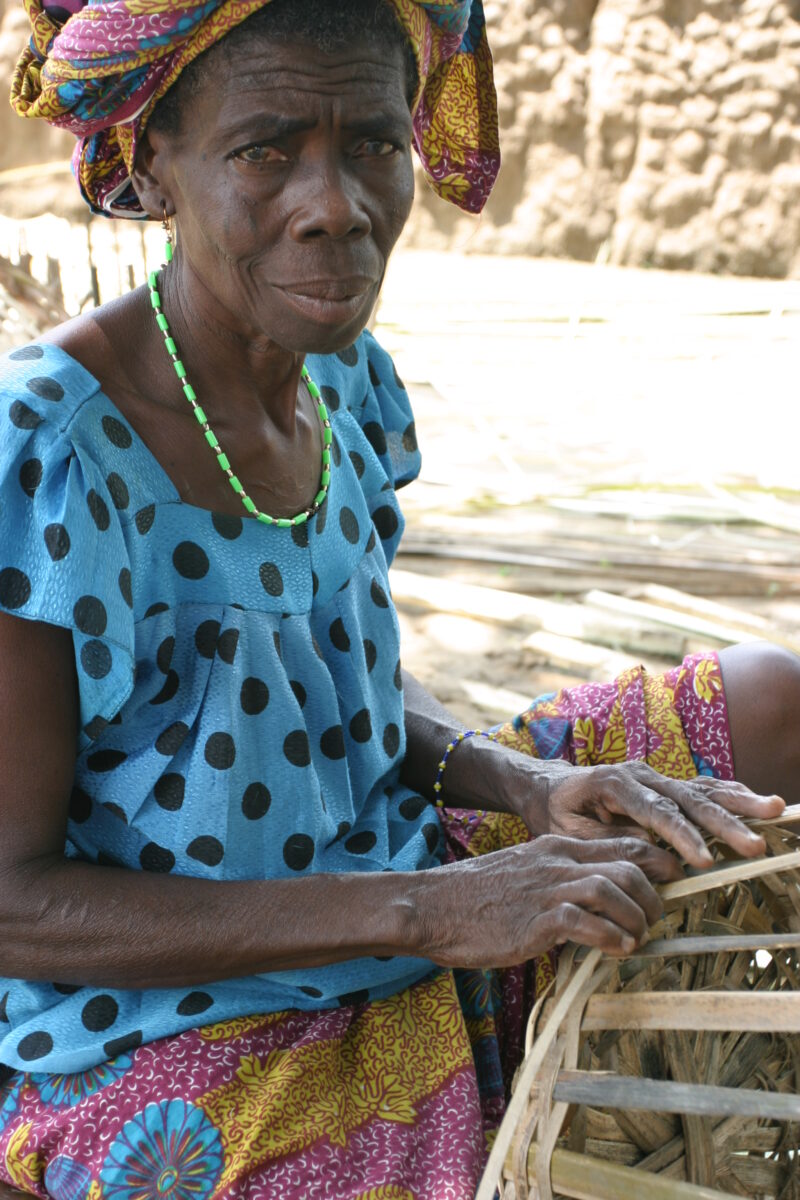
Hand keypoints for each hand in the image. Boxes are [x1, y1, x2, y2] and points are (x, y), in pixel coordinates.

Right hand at [420, 835, 671, 968]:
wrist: (433, 905)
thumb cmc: (477, 897)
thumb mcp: (525, 873)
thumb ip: (559, 879)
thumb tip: (593, 902)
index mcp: (557, 846)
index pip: (622, 843)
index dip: (657, 862)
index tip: (673, 881)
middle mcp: (558, 861)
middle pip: (629, 864)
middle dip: (654, 894)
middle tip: (657, 919)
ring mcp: (548, 887)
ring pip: (614, 890)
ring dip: (636, 918)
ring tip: (637, 938)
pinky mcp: (537, 919)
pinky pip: (588, 923)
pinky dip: (611, 937)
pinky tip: (615, 950)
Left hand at [527, 760, 784, 868]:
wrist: (549, 786)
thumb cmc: (557, 813)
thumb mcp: (570, 832)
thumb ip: (609, 842)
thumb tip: (651, 858)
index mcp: (614, 784)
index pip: (656, 812)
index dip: (682, 837)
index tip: (706, 861)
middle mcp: (642, 774)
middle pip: (688, 798)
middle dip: (724, 823)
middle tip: (755, 845)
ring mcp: (657, 776)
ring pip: (703, 789)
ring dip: (740, 802)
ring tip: (776, 809)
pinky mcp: (667, 784)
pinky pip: (703, 788)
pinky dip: (732, 794)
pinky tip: (759, 802)